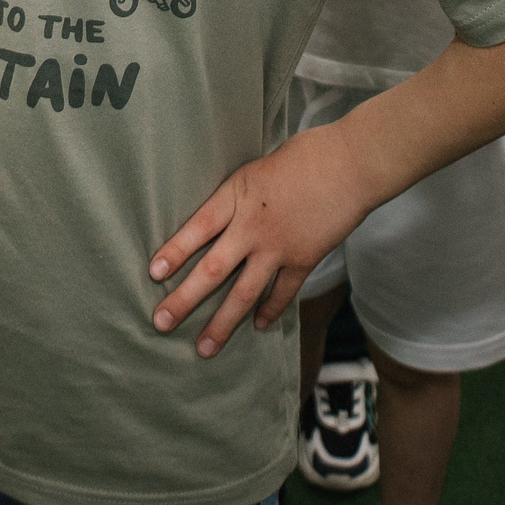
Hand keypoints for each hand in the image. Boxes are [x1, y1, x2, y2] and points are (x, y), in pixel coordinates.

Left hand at [148, 127, 363, 357]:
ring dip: (222, 323)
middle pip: (211, 269)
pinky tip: (258, 326)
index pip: (196, 228)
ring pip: (243, 293)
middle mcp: (252, 227)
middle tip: (161, 322)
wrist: (350, 165)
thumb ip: (236, 196)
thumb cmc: (305, 155)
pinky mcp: (303, 260)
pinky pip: (281, 293)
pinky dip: (269, 311)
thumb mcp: (256, 168)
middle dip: (184, 299)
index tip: (154, 274)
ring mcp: (278, 248)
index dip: (174, 252)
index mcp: (236, 196)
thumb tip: (218, 218)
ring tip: (204, 348)